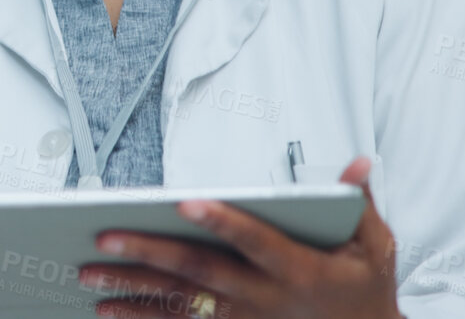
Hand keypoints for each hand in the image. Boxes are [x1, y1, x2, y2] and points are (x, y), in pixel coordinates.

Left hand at [76, 157, 399, 317]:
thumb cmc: (365, 291)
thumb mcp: (374, 248)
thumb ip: (358, 203)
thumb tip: (358, 162)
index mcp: (298, 269)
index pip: (253, 240)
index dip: (221, 221)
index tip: (185, 202)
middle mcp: (264, 299)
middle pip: (199, 273)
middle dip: (149, 255)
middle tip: (103, 239)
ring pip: (180, 305)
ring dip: (132, 291)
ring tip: (89, 276)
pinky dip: (143, 318)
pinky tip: (108, 309)